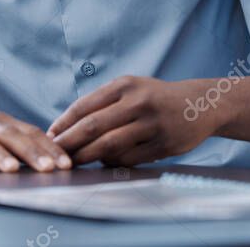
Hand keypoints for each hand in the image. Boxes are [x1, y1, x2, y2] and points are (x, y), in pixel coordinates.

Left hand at [46, 75, 220, 166]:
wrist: (199, 104)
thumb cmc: (154, 97)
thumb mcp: (130, 88)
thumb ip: (103, 103)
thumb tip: (68, 127)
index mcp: (124, 85)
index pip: (85, 106)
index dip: (64, 123)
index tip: (50, 135)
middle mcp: (137, 102)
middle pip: (93, 127)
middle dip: (70, 142)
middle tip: (54, 153)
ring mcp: (152, 125)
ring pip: (110, 145)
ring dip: (88, 156)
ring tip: (74, 162)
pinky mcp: (164, 145)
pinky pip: (130, 159)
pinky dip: (112, 162)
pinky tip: (102, 163)